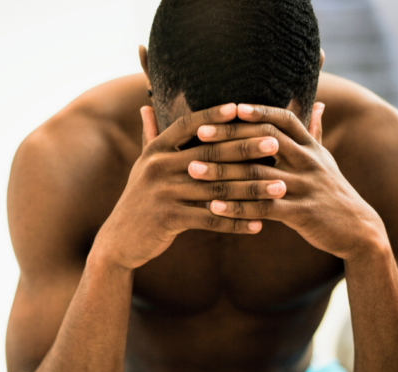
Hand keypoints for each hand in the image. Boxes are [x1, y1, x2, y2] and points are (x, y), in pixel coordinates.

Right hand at [91, 104, 287, 269]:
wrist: (118, 240)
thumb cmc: (138, 199)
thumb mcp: (141, 166)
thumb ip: (149, 136)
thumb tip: (145, 105)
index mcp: (155, 150)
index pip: (189, 125)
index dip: (215, 115)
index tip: (243, 107)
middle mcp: (157, 167)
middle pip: (210, 154)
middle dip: (246, 149)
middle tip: (276, 144)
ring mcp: (162, 193)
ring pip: (216, 189)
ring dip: (251, 190)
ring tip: (279, 189)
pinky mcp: (168, 219)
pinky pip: (209, 220)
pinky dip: (236, 223)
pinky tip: (259, 224)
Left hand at [188, 103, 388, 259]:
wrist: (359, 230)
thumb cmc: (334, 192)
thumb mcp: (326, 160)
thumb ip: (315, 132)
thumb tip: (320, 103)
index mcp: (311, 147)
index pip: (282, 119)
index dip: (256, 111)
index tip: (227, 107)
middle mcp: (309, 162)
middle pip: (264, 140)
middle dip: (229, 136)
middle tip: (198, 135)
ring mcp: (306, 187)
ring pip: (258, 175)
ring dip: (222, 172)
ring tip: (193, 170)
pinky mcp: (302, 214)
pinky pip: (263, 209)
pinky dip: (236, 208)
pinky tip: (213, 207)